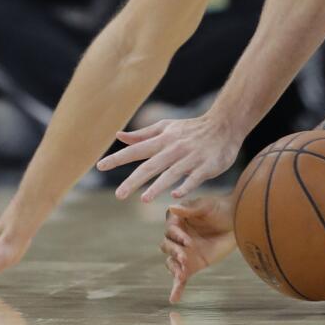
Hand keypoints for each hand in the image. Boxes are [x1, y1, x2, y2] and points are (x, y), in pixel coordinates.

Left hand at [96, 113, 242, 202]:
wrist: (225, 124)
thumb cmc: (192, 128)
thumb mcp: (167, 127)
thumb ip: (143, 134)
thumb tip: (119, 136)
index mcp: (163, 140)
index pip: (137, 150)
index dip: (118, 158)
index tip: (100, 166)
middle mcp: (174, 149)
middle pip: (151, 166)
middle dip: (134, 180)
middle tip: (118, 195)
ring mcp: (191, 158)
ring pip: (172, 173)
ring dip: (157, 185)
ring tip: (143, 199)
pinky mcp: (207, 166)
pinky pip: (195, 177)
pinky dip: (186, 185)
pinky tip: (175, 195)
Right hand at [160, 197, 236, 302]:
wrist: (238, 221)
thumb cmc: (222, 208)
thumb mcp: (207, 205)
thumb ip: (190, 208)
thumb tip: (171, 207)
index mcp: (178, 221)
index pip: (170, 230)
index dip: (176, 236)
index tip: (187, 240)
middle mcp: (178, 238)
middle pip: (167, 246)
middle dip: (174, 251)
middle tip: (184, 256)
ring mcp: (184, 252)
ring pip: (171, 263)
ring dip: (174, 268)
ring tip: (181, 274)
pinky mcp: (193, 265)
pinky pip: (180, 278)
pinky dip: (176, 289)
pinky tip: (174, 299)